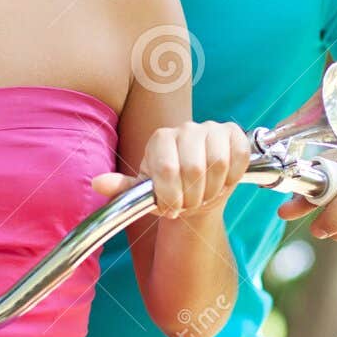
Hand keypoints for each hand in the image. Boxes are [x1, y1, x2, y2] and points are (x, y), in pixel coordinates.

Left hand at [91, 122, 249, 220]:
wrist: (198, 190)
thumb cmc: (170, 190)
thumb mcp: (145, 192)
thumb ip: (122, 188)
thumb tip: (97, 184)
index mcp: (160, 139)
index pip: (167, 170)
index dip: (172, 196)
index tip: (172, 208)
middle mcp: (185, 128)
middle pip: (194, 169)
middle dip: (193, 197)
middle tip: (190, 203)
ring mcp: (211, 129)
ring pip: (219, 164)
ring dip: (213, 189)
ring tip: (205, 193)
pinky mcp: (234, 133)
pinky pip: (238, 156)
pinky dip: (233, 176)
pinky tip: (223, 180)